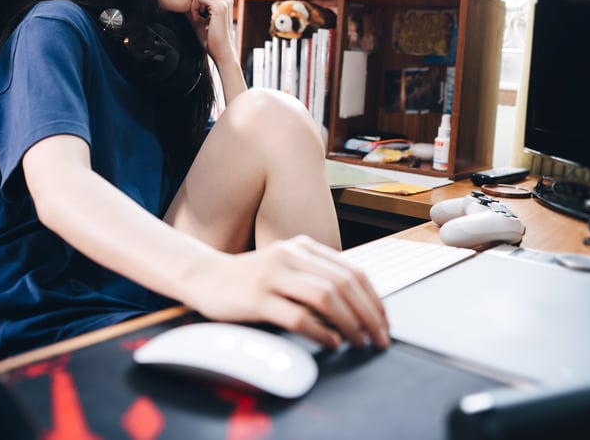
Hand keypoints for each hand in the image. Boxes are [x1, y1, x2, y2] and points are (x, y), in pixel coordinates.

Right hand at [182, 235, 390, 349]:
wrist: (204, 276)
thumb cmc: (251, 279)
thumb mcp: (287, 268)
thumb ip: (316, 279)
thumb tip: (359, 309)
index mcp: (304, 246)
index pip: (353, 271)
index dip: (374, 299)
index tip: (384, 322)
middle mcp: (291, 255)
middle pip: (344, 285)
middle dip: (368, 314)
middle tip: (379, 338)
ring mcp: (273, 275)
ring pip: (326, 298)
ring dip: (349, 324)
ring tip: (358, 342)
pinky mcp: (257, 297)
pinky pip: (298, 316)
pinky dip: (320, 332)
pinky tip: (331, 342)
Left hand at [188, 0, 235, 63]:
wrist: (221, 52)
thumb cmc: (211, 38)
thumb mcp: (199, 19)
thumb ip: (193, 7)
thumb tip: (180, 0)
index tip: (196, 3)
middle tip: (196, 5)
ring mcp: (224, 0)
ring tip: (197, 12)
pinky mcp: (220, 7)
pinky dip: (194, 7)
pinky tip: (197, 19)